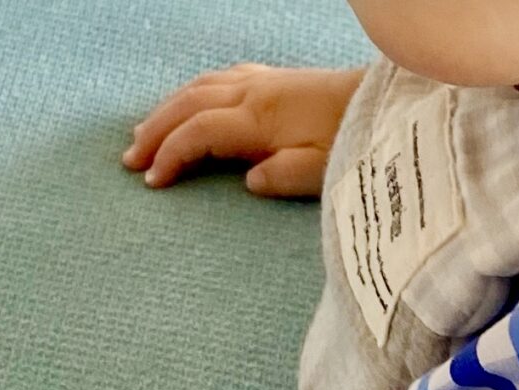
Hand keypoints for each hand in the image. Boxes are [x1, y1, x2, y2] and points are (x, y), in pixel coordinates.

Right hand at [122, 64, 363, 198]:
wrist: (389, 104)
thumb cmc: (359, 141)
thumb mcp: (324, 170)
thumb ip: (282, 177)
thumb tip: (248, 181)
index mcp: (260, 118)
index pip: (198, 132)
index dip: (170, 155)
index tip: (151, 182)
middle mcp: (255, 92)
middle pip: (188, 104)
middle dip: (154, 130)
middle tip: (129, 160)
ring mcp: (264, 81)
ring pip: (199, 87)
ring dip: (167, 109)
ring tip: (143, 133)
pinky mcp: (276, 79)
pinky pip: (220, 78)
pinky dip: (194, 92)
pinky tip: (188, 102)